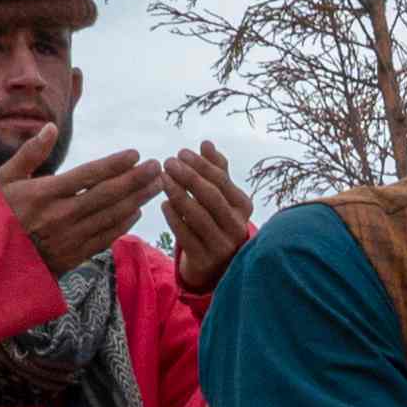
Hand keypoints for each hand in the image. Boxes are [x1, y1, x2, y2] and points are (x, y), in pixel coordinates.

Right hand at [0, 121, 158, 277]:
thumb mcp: (3, 179)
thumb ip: (29, 153)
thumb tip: (51, 127)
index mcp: (43, 194)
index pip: (87, 176)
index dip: (114, 165)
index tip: (135, 154)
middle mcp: (60, 217)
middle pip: (107, 196)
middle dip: (136, 180)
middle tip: (158, 167)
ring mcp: (68, 239)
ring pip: (111, 217)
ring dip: (137, 200)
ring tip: (156, 186)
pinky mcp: (72, 257)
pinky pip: (104, 238)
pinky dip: (123, 224)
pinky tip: (136, 211)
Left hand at [161, 142, 254, 299]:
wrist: (214, 263)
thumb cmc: (216, 220)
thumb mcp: (221, 196)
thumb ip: (216, 170)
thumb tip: (206, 143)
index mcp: (243, 206)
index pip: (222, 181)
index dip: (201, 165)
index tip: (181, 152)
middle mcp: (237, 226)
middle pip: (211, 196)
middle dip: (188, 176)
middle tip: (168, 162)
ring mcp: (222, 245)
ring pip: (198, 216)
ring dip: (178, 195)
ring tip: (163, 179)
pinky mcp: (205, 260)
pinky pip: (186, 236)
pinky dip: (174, 218)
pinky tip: (163, 204)